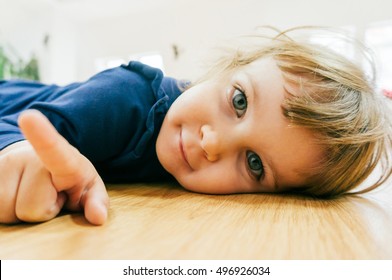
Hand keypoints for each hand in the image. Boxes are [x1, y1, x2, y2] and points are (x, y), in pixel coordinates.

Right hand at [0, 110, 108, 224]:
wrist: (36, 161)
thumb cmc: (68, 179)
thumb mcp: (88, 188)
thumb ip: (97, 202)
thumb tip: (98, 217)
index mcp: (62, 158)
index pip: (53, 149)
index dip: (41, 135)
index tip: (29, 117)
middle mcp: (26, 156)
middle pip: (31, 209)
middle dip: (41, 210)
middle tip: (46, 195)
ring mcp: (2, 163)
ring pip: (7, 212)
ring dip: (19, 212)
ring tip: (29, 194)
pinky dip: (5, 211)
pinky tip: (14, 196)